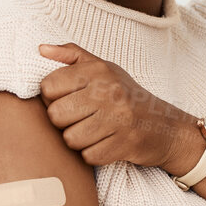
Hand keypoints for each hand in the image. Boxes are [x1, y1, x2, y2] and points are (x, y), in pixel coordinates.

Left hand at [37, 42, 202, 169]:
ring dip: (78, 140)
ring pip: (70, 139)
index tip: (69, 99)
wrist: (165, 126)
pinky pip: (88, 156)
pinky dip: (94, 154)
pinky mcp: (125, 144)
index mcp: (98, 70)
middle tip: (81, 118)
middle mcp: (109, 91)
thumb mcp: (103, 69)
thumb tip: (40, 49)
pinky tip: (106, 143)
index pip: (48, 86)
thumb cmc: (126, 96)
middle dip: (64, 122)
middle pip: (56, 115)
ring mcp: (119, 118)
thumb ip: (71, 56)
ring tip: (94, 131)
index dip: (53, 98)